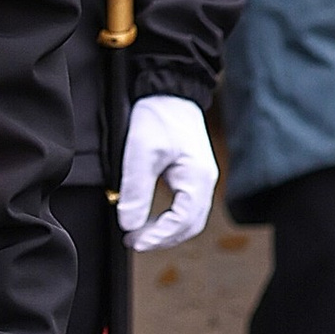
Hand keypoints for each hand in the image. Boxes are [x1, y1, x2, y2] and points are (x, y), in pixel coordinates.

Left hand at [117, 94, 216, 250]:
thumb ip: (136, 191)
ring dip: (165, 231)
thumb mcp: (140, 153)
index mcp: (198, 178)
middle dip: (162, 238)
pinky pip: (186, 206)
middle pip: (190, 225)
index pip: (183, 221)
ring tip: (138, 234)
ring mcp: (201, 178)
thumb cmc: (158, 117)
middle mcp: (206, 182)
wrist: (169, 90)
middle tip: (133, 242)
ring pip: (189, 218)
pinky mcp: (192, 174)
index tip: (134, 242)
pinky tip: (149, 219)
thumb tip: (129, 224)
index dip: (158, 237)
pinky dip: (169, 219)